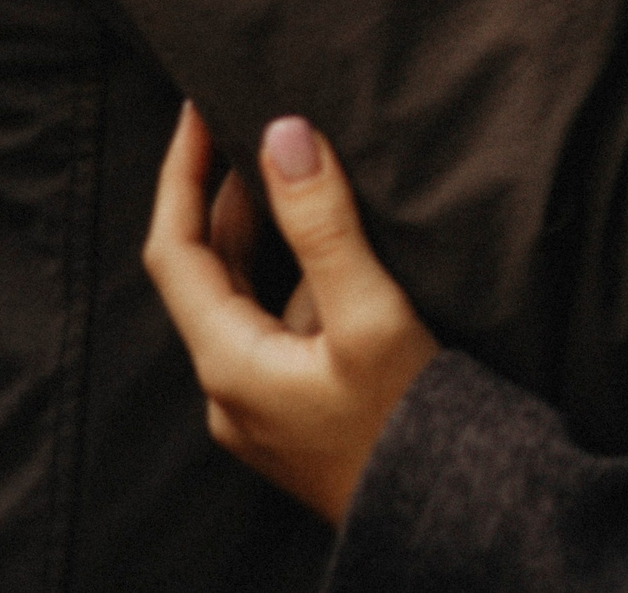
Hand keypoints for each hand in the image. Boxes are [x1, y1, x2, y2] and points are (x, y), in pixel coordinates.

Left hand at [143, 103, 439, 525]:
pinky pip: (281, 328)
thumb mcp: (371, 314)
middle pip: (207, 274)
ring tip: (299, 171)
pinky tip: (342, 254)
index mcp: (228, 362)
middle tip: (248, 125)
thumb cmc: (411, 424)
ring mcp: (263, 406)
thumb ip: (325, 225)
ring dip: (268, 236)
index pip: (175, 249)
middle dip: (226, 196)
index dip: (182, 173)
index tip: (199, 109)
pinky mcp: (299, 414)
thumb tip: (283, 134)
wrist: (452, 517)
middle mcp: (230, 386)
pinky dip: (298, 278)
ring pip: (248, 300)